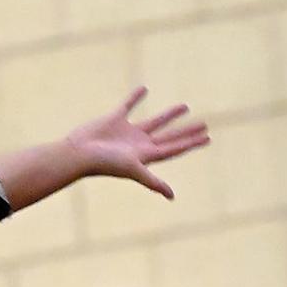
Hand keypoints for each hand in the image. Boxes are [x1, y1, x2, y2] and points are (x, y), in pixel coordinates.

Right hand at [65, 86, 209, 198]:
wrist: (78, 154)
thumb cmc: (105, 163)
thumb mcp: (133, 169)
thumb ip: (153, 182)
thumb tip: (172, 196)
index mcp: (146, 156)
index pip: (174, 148)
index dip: (191, 143)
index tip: (207, 137)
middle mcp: (140, 145)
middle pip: (170, 137)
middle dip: (187, 132)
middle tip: (204, 124)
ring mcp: (128, 133)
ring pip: (155, 121)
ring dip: (170, 115)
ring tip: (186, 106)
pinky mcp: (115, 119)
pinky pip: (129, 105)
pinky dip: (136, 98)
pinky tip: (144, 89)